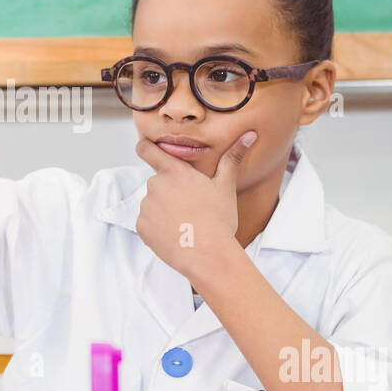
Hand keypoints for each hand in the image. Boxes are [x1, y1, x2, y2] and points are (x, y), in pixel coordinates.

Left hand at [134, 132, 256, 279]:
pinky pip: (148, 223)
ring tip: (186, 223)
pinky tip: (176, 234)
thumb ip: (233, 158)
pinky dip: (158, 227)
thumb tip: (249, 135)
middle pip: (158, 182)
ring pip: (153, 203)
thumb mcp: (225, 186)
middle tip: (191, 205)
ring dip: (164, 209)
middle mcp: (155, 185)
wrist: (208, 255)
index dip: (145, 147)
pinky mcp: (142, 227)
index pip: (147, 150)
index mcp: (174, 171)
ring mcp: (146, 207)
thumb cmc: (218, 220)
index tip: (147, 149)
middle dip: (170, 190)